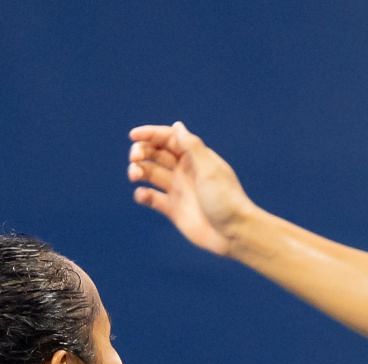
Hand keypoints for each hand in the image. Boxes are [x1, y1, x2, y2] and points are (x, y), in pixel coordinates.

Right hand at [127, 122, 254, 255]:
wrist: (234, 233)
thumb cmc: (226, 199)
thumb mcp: (210, 169)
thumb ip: (192, 147)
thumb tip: (177, 125)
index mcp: (195, 158)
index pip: (169, 139)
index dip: (150, 134)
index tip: (133, 135)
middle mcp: (184, 171)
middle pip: (156, 154)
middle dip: (141, 151)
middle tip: (135, 158)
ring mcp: (178, 190)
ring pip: (150, 173)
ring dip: (138, 170)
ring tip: (135, 175)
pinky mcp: (173, 210)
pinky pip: (152, 198)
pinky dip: (143, 194)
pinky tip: (143, 195)